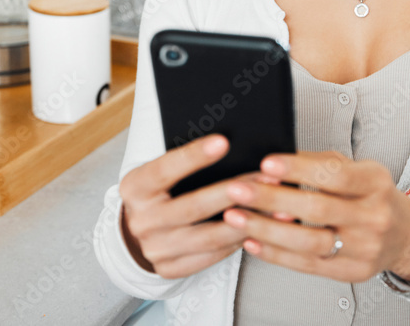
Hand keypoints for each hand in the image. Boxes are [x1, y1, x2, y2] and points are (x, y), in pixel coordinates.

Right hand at [118, 134, 281, 279]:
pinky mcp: (170, 268)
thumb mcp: (159, 174)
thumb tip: (228, 144)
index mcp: (135, 188)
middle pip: (193, 206)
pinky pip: (212, 256)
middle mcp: (142, 220)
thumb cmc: (159, 193)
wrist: (135, 234)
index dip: (194, 156)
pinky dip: (237, 241)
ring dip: (245, 221)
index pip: (164, 169)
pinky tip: (259, 229)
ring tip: (274, 208)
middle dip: (233, 191)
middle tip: (265, 179)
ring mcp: (155, 248)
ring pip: (208, 236)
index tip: (224, 141)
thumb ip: (184, 163)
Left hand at [220, 150, 409, 283]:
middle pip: (317, 209)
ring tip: (236, 217)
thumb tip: (275, 165)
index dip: (298, 169)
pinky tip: (252, 241)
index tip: (266, 164)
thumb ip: (319, 164)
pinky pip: (307, 265)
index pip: (335, 175)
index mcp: (375, 183)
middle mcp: (373, 216)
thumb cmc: (372, 195)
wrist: (404, 234)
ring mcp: (364, 248)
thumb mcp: (357, 168)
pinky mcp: (351, 272)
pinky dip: (275, 254)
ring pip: (309, 242)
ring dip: (266, 230)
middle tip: (239, 189)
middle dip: (272, 199)